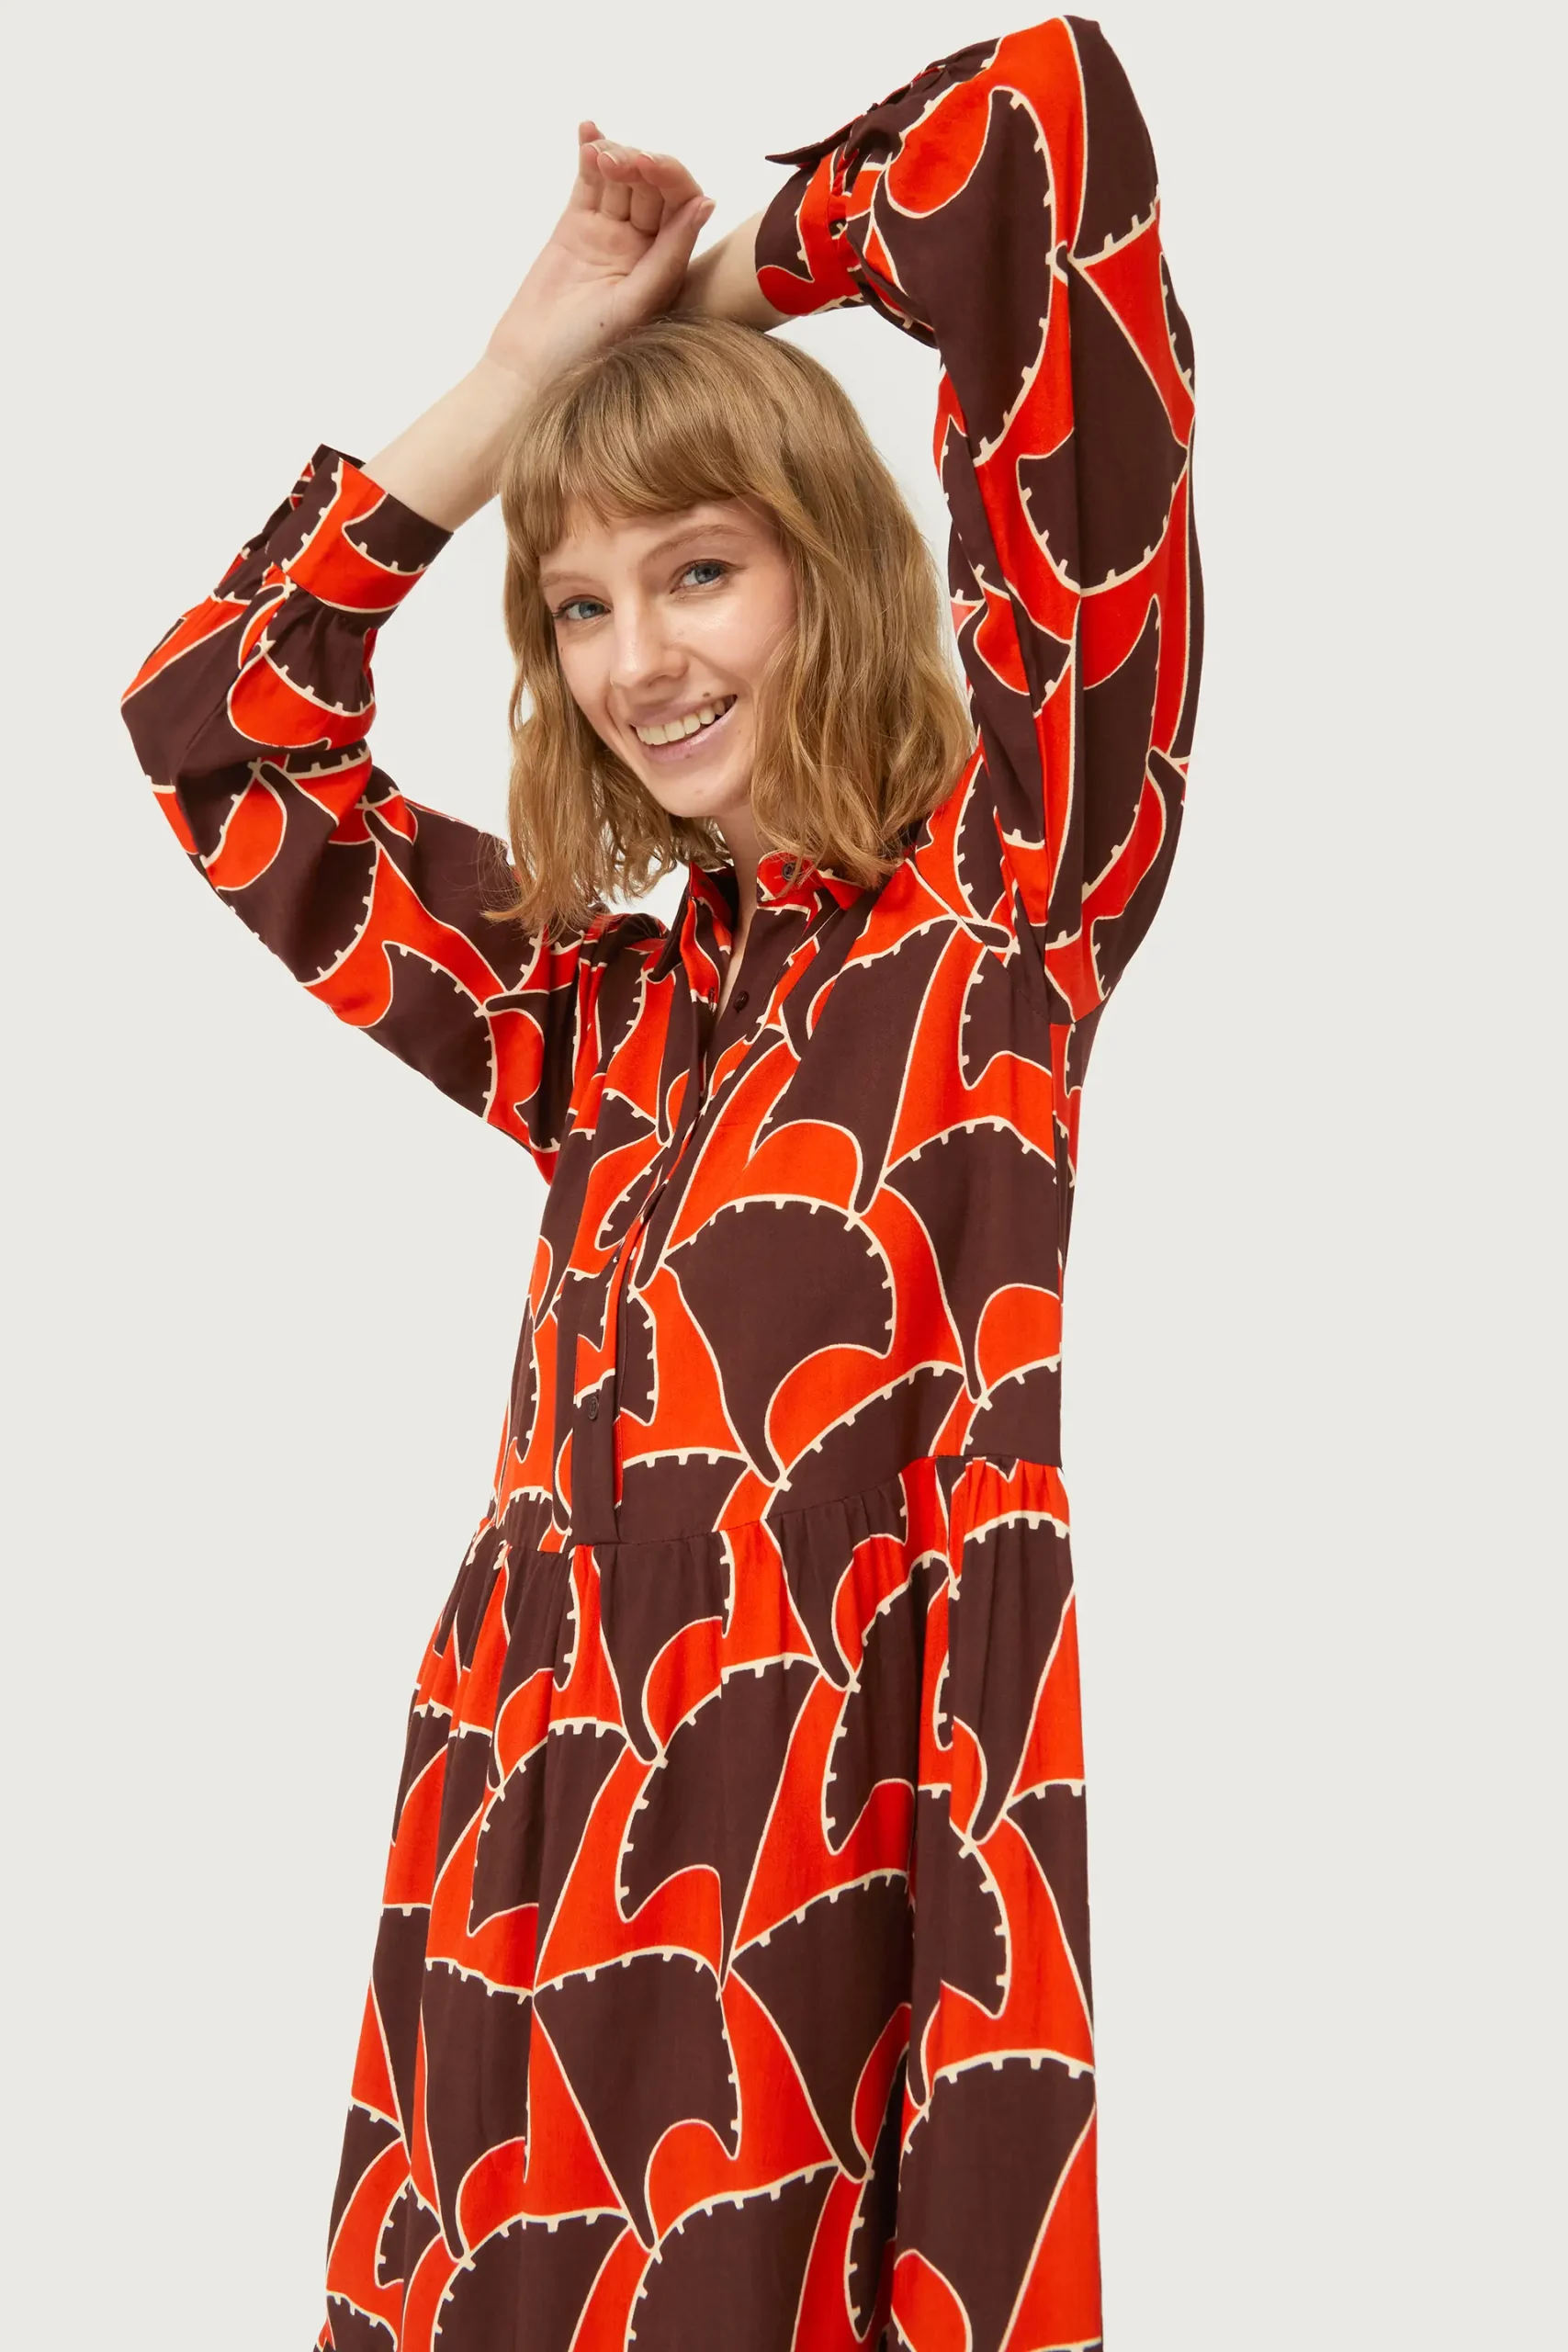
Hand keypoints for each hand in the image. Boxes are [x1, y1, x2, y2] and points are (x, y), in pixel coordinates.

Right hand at [486, 126, 714, 387]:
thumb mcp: (635, 302)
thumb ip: (669, 254)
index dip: (668, 177)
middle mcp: (644, 245)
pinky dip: (588, 154)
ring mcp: (610, 233)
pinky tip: (586, 131)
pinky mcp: (576, 227)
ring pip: (620, 180)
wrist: (533, 365)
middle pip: (651, 186)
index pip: (681, 204)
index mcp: (668, 264)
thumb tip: (706, 202)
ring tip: (598, 154)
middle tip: (617, 163)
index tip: (646, 166)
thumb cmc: (589, 349)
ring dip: (613, 156)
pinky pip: (588, 183)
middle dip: (637, 165)